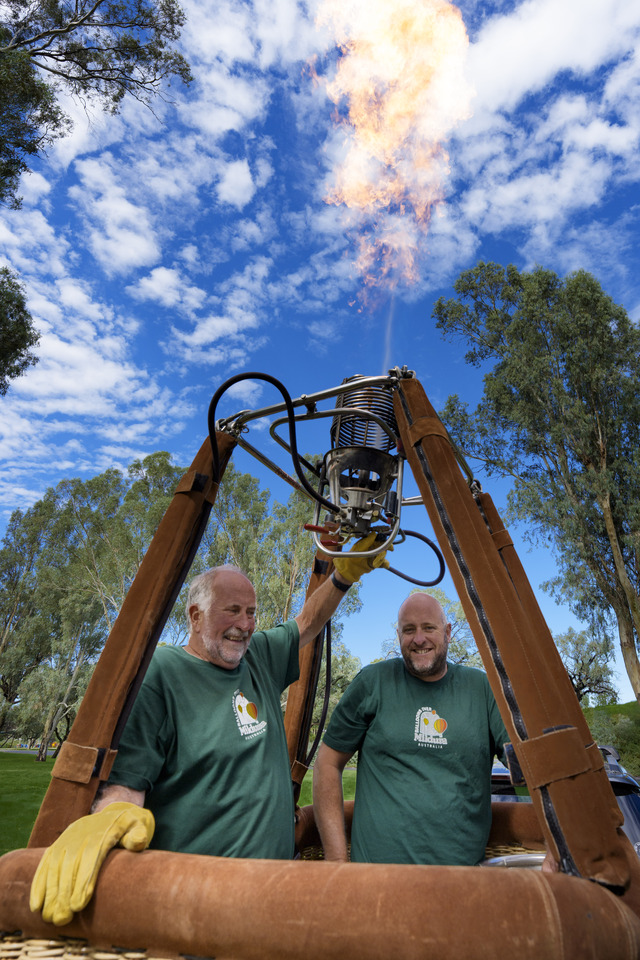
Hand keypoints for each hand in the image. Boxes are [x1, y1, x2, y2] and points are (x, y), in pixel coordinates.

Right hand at [30, 801, 153, 925]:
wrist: (114, 813)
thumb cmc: (129, 827)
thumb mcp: (138, 825)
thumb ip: (138, 834)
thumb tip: (136, 842)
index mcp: (103, 830)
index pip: (92, 855)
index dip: (84, 880)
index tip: (78, 905)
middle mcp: (81, 833)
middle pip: (70, 864)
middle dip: (64, 892)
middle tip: (63, 918)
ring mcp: (67, 838)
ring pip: (55, 866)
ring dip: (50, 893)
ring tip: (50, 917)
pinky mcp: (57, 845)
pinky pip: (45, 864)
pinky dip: (39, 884)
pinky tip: (36, 905)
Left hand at [332, 532, 390, 583]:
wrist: (349, 569)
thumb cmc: (351, 556)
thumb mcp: (359, 547)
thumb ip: (367, 541)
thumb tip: (374, 533)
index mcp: (369, 542)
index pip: (380, 539)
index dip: (385, 541)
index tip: (388, 545)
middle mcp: (373, 548)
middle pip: (384, 547)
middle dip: (383, 551)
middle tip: (382, 554)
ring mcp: (375, 556)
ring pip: (384, 555)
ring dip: (380, 559)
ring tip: (373, 563)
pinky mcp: (376, 563)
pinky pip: (384, 563)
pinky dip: (384, 564)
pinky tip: (381, 565)